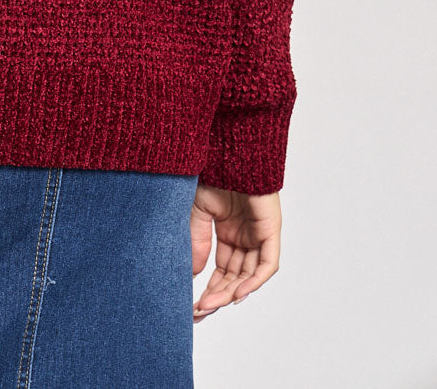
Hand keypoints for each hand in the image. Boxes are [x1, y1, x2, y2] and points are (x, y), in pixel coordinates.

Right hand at [189, 183, 282, 322]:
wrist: (228, 149)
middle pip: (235, 276)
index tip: (194, 306)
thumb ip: (196, 241)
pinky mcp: (270, 230)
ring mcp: (259, 234)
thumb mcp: (196, 211)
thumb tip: (192, 274)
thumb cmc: (213, 171)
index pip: (222, 269)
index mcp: (228, 231)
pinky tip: (235, 293)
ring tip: (212, 305)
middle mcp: (245, 236)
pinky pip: (266, 264)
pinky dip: (253, 281)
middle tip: (200, 312)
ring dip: (231, 292)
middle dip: (218, 296)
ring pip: (249, 274)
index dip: (210, 288)